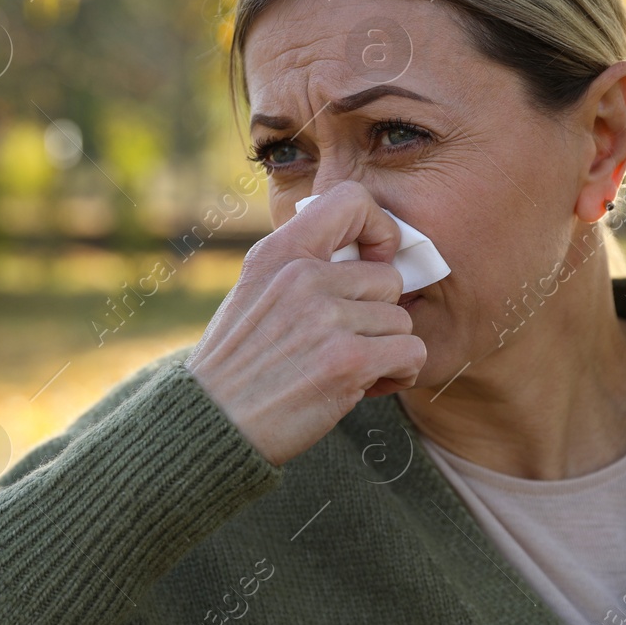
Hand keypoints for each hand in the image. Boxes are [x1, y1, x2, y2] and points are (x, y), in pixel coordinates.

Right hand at [185, 180, 426, 465]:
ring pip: (401, 321)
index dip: (378, 231)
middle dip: (378, 316)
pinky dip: (399, 374)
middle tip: (348, 343)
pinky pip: (412, 353)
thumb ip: (301, 266)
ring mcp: (326, 317)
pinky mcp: (348, 360)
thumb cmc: (238, 364)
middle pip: (389, 278)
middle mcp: (303, 276)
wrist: (213, 424)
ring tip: (347, 369)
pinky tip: (364, 387)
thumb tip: (366, 255)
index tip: (370, 264)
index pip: (352, 201)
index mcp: (278, 252)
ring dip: (386, 351)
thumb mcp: (254, 291)